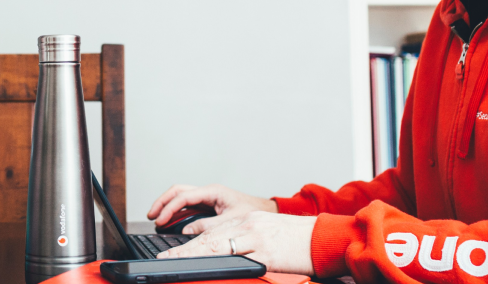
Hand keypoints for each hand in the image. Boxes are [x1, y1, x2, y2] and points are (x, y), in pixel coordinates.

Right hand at [147, 184, 278, 233]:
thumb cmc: (252, 212)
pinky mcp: (208, 205)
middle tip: (151, 215)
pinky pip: (188, 206)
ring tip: (157, 219)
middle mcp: (208, 192)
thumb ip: (208, 226)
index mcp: (213, 191)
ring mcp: (207, 198)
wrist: (265, 212)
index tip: (160, 219)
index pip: (184, 196)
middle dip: (162, 202)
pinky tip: (170, 221)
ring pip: (181, 197)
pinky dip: (176, 212)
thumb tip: (187, 230)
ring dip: (168, 206)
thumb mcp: (230, 221)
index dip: (169, 208)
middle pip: (178, 191)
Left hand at [158, 211, 315, 275]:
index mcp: (246, 221)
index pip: (211, 231)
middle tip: (164, 257)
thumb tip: (221, 250)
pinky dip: (219, 262)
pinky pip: (238, 259)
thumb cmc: (298, 240)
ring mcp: (256, 239)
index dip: (189, 242)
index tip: (171, 251)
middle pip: (208, 238)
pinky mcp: (265, 253)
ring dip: (192, 254)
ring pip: (217, 246)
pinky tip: (205, 266)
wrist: (324, 238)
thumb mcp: (266, 233)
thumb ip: (244, 239)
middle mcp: (248, 226)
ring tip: (173, 260)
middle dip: (183, 249)